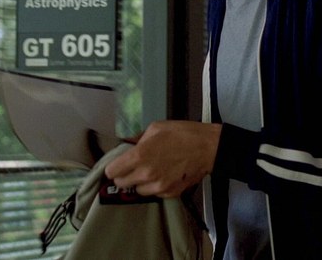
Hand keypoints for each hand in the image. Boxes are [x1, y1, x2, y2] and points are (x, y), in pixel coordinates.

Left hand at [104, 120, 221, 197]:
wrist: (208, 148)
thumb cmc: (182, 134)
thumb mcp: (156, 128)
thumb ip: (137, 139)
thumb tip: (126, 144)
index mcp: (139, 156)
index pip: (112, 171)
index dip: (113, 167)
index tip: (117, 164)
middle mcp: (146, 175)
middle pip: (121, 183)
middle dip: (124, 175)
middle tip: (133, 167)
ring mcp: (158, 187)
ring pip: (138, 190)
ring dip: (140, 182)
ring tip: (151, 171)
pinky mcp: (170, 194)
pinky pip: (154, 194)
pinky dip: (155, 187)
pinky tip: (164, 175)